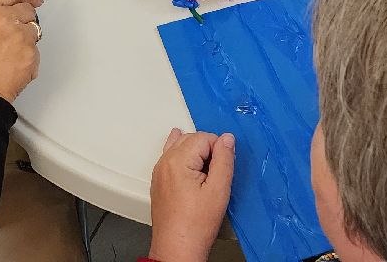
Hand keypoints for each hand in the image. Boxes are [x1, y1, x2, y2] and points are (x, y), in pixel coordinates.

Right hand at [0, 0, 43, 102]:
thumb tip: (1, 20)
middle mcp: (6, 18)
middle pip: (28, 11)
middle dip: (26, 20)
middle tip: (19, 33)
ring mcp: (21, 35)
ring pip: (34, 31)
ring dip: (26, 41)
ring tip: (10, 57)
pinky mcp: (31, 52)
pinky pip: (36, 52)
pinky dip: (28, 60)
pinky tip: (14, 69)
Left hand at [147, 129, 235, 261]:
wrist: (177, 249)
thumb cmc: (196, 226)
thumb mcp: (219, 190)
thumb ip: (224, 160)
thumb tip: (227, 138)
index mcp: (177, 161)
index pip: (204, 137)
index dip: (219, 148)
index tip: (224, 165)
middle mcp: (164, 162)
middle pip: (190, 138)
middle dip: (207, 148)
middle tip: (217, 171)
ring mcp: (159, 172)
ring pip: (179, 145)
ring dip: (194, 151)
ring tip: (206, 169)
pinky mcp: (159, 181)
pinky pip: (171, 158)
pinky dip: (183, 157)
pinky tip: (190, 166)